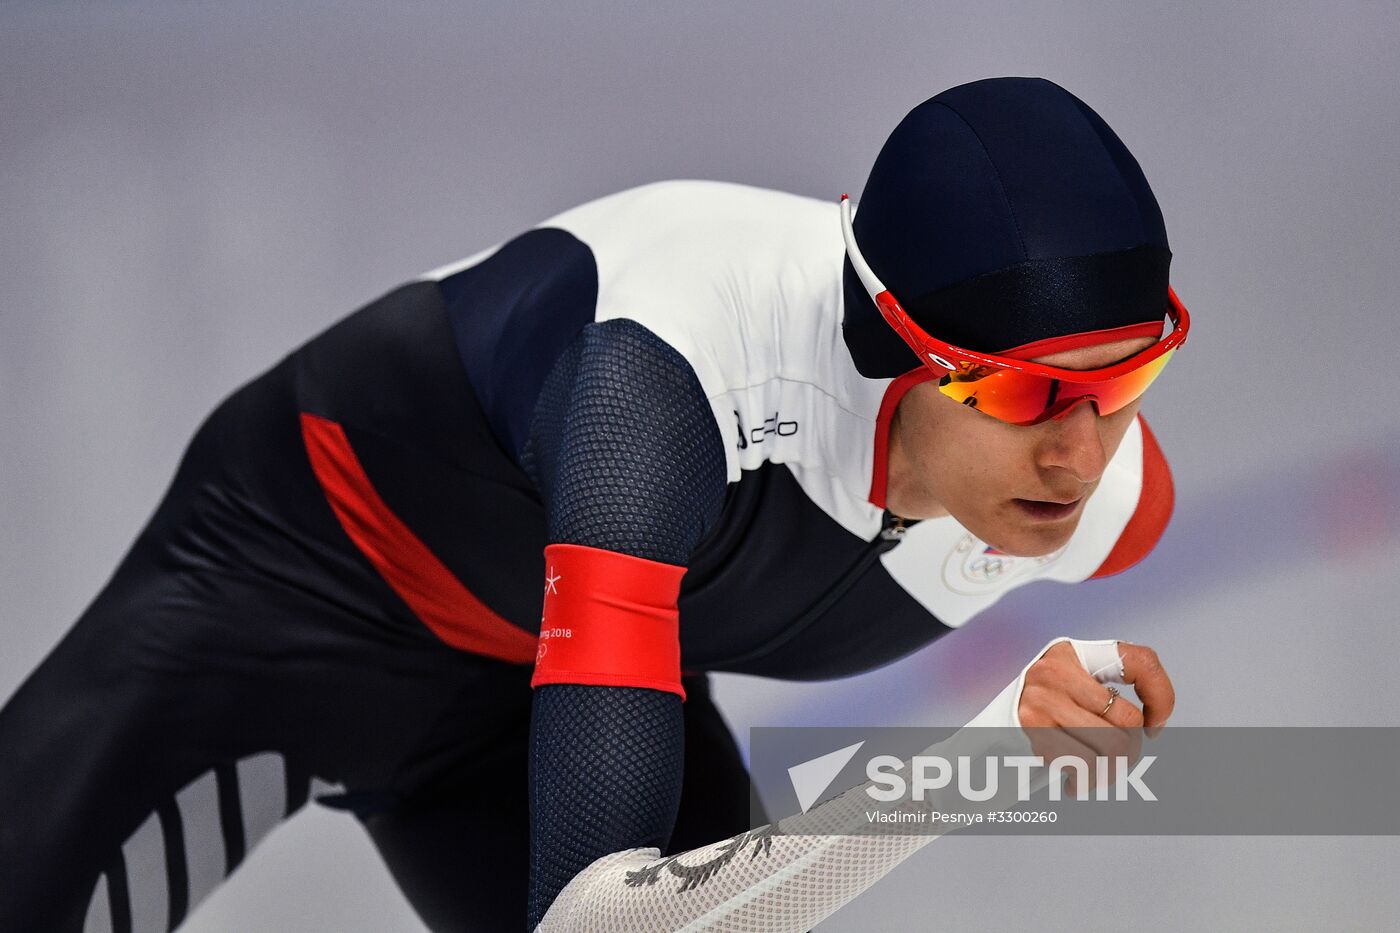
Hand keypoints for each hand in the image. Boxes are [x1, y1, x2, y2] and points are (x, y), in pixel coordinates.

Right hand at [1017, 641, 1175, 790]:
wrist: (982, 745)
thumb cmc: (1039, 722)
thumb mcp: (1069, 690)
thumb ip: (1104, 693)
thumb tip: (1151, 724)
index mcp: (1071, 653)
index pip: (1140, 662)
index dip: (1161, 696)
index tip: (1153, 726)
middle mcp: (1055, 670)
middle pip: (1129, 720)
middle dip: (1130, 751)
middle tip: (1114, 762)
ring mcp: (1041, 698)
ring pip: (1113, 747)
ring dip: (1110, 773)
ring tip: (1095, 776)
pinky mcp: (1032, 729)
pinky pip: (1085, 765)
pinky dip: (1085, 783)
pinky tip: (1073, 783)